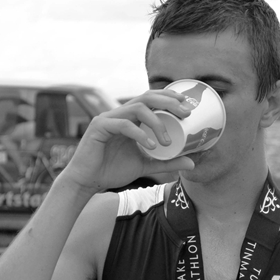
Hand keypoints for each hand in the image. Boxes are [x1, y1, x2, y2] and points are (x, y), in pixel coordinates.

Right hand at [59, 90, 195, 192]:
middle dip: (169, 102)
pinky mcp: (99, 127)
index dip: (169, 97)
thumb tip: (192, 162)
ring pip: (137, 108)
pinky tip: (151, 145)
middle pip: (147, 97)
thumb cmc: (112, 171)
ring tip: (166, 142)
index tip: (187, 105)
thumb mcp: (146, 165)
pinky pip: (124, 125)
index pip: (151, 100)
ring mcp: (109, 118)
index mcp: (130, 119)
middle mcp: (120, 114)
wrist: (87, 182)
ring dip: (157, 122)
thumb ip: (167, 162)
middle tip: (186, 114)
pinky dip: (140, 134)